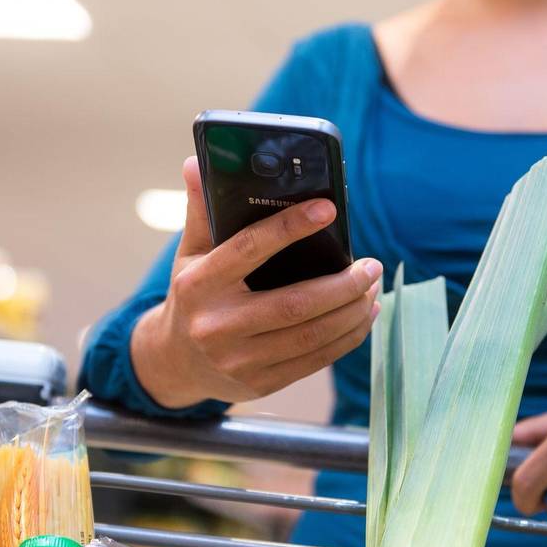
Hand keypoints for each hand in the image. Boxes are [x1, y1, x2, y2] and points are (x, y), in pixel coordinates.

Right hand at [131, 156, 382, 407]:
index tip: (328, 209)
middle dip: (343, 284)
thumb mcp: (189, 254)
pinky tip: (364, 315)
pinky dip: (348, 337)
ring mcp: (239, 361)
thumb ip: (200, 211)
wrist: (174, 362)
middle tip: (370, 264)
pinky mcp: (261, 383)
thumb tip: (195, 163)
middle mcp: (217, 326)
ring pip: (312, 336)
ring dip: (353, 311)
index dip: (291, 227)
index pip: (249, 249)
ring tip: (372, 287)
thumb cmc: (192, 297)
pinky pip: (315, 361)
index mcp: (200, 284)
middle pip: (295, 305)